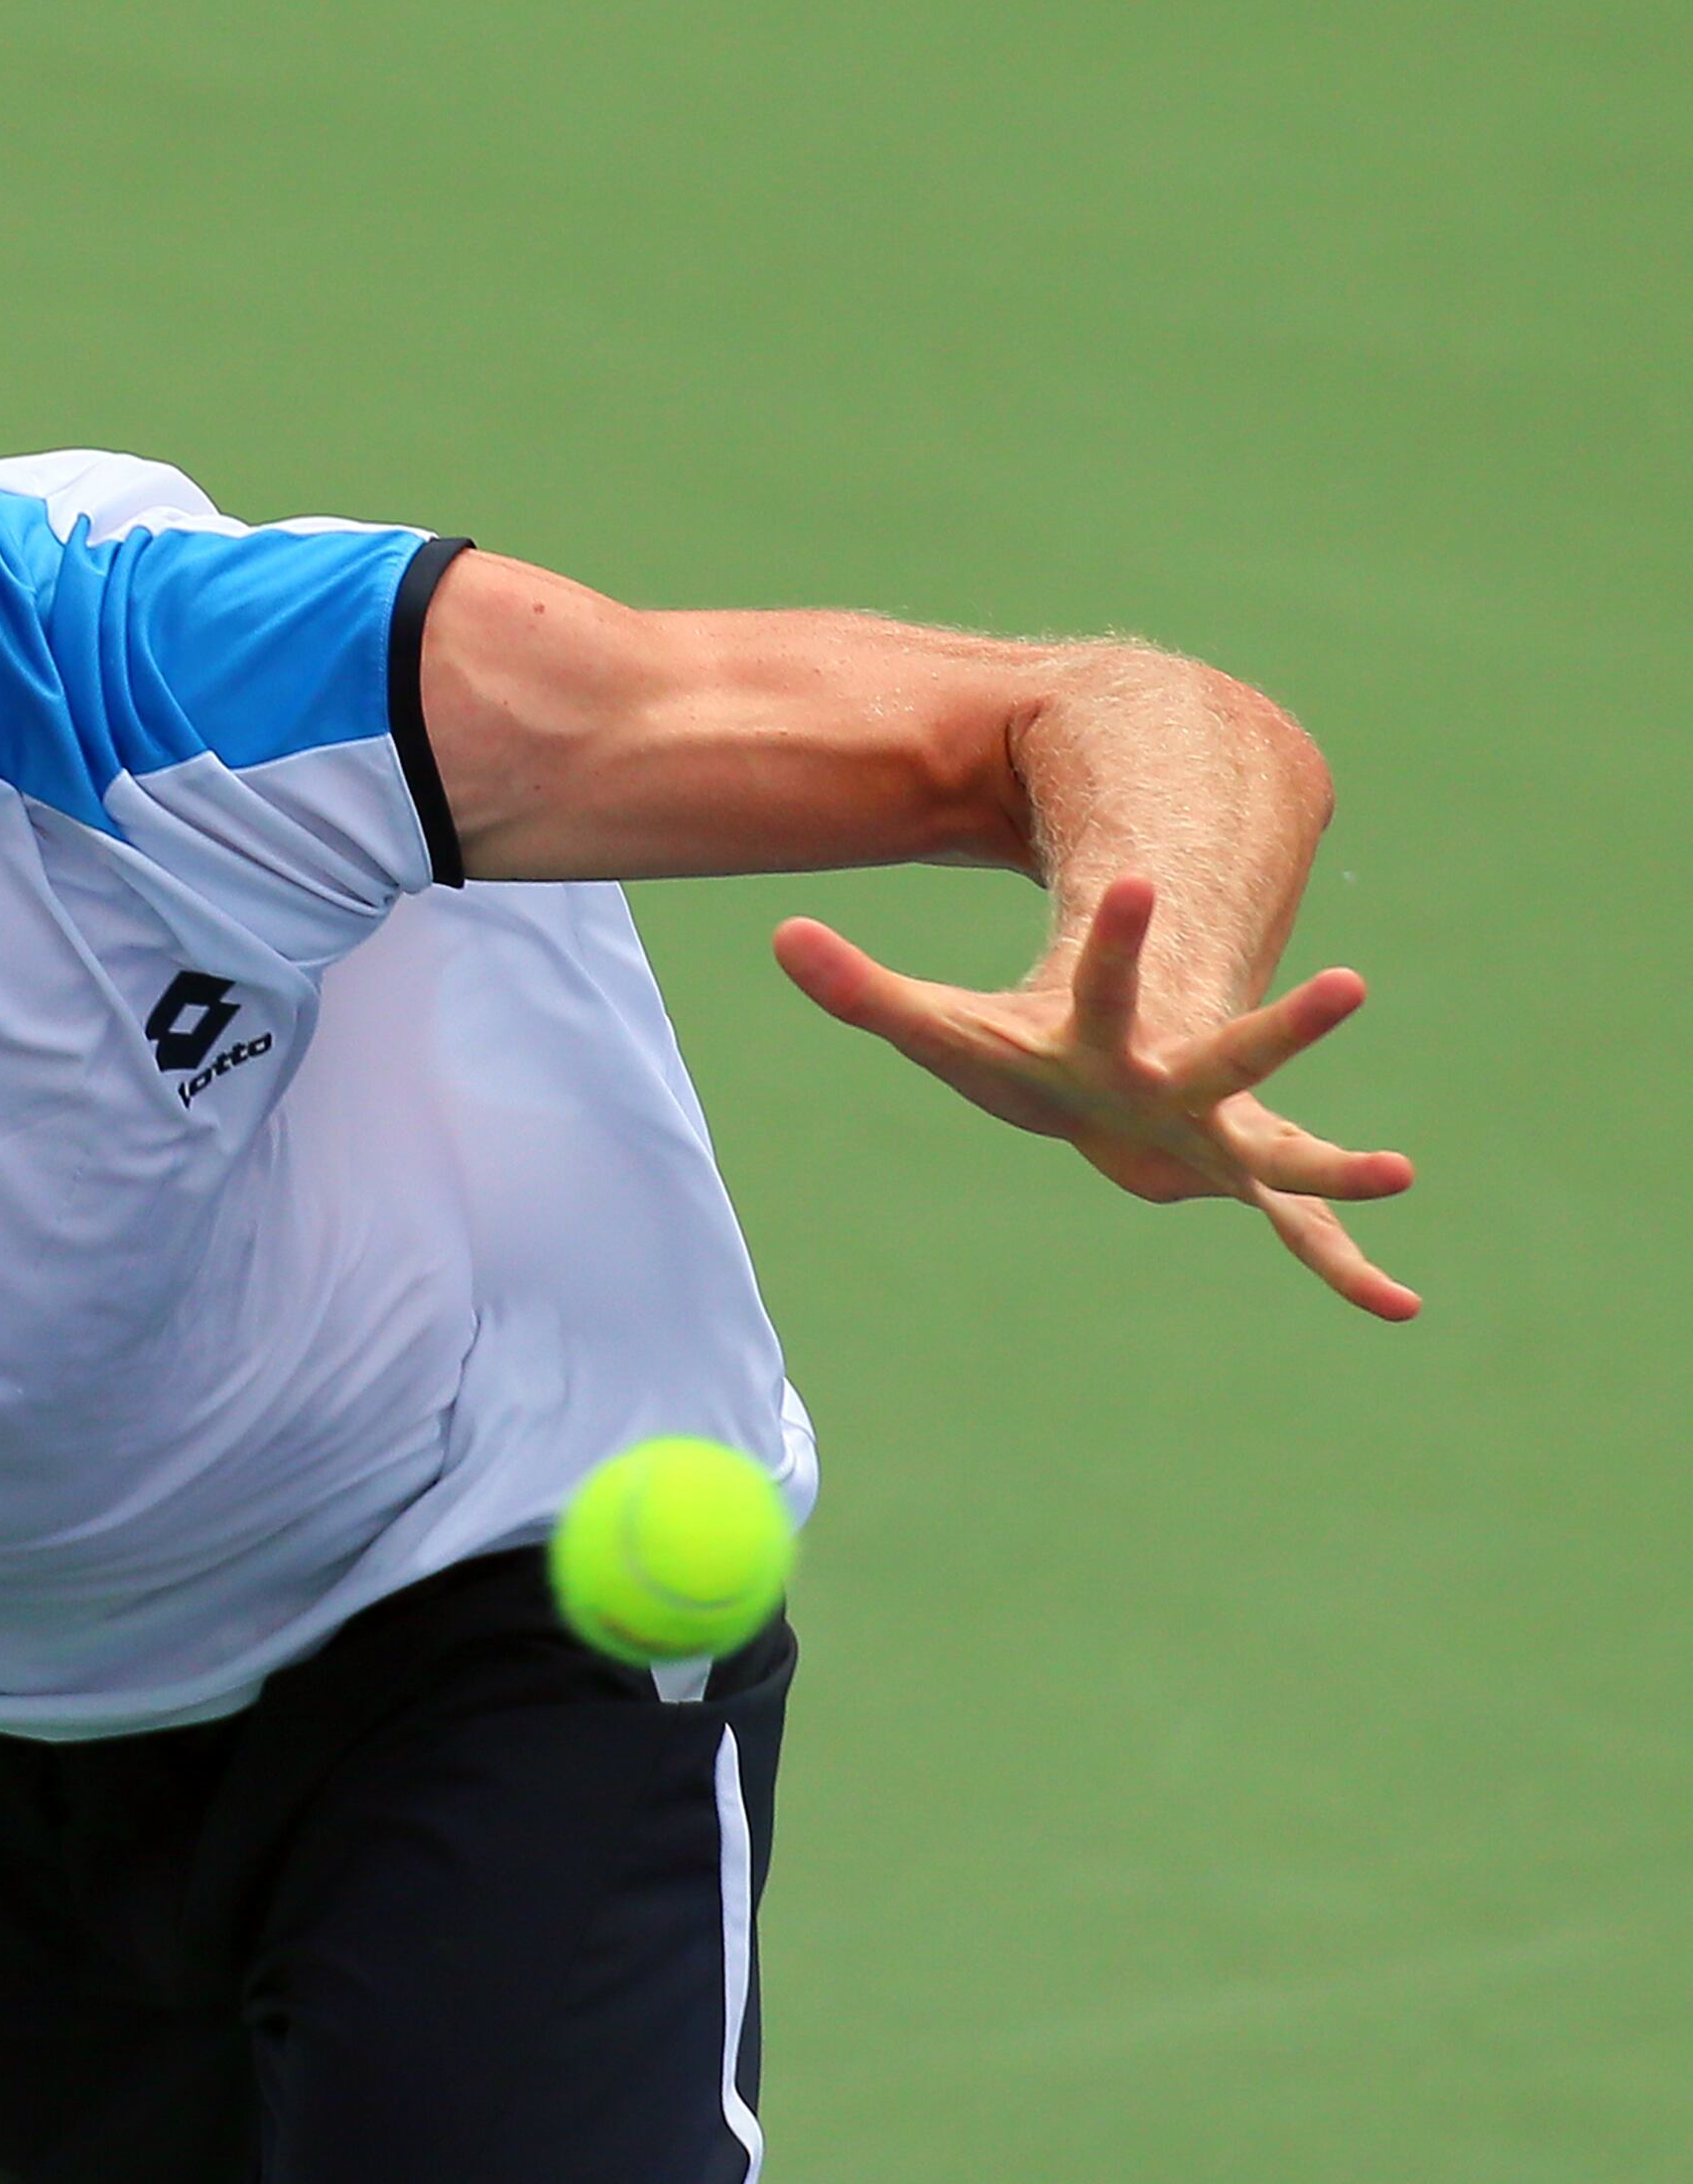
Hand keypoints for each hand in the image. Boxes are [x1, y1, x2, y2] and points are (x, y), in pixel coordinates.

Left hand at [774, 874, 1419, 1319]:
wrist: (1103, 1075)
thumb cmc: (1017, 1052)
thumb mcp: (940, 1030)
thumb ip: (862, 989)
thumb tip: (779, 934)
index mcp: (1101, 1038)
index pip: (1102, 982)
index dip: (1114, 938)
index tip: (1134, 877)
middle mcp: (1177, 1078)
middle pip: (1233, 1055)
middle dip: (1287, 1028)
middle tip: (1353, 983)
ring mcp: (1219, 1130)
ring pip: (1286, 1148)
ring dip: (1338, 1163)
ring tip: (1403, 1172)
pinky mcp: (1239, 1178)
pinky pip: (1300, 1232)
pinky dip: (1346, 1268)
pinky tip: (1398, 1305)